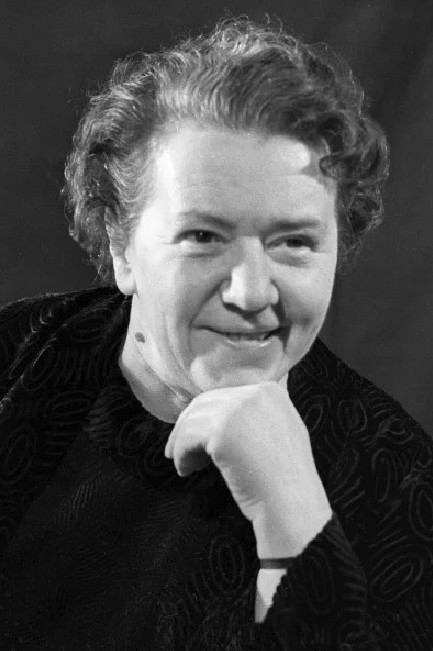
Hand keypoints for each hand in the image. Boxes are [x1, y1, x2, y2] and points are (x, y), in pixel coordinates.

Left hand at [164, 382, 331, 556]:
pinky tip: (186, 470)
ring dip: (183, 442)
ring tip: (185, 464)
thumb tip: (215, 417)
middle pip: (205, 404)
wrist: (291, 504)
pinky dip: (182, 454)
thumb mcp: (281, 430)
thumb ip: (256, 414)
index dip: (208, 417)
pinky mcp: (221, 431)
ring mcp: (237, 410)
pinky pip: (187, 438)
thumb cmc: (284, 478)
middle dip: (189, 427)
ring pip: (192, 419)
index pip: (225, 396)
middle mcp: (254, 393)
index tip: (199, 437)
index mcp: (270, 390)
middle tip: (179, 451)